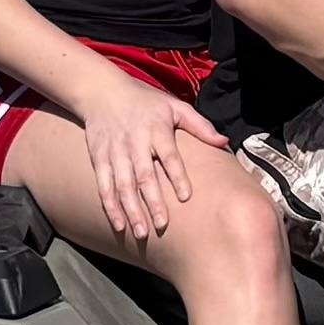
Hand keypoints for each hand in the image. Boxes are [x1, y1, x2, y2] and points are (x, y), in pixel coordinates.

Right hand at [77, 72, 229, 246]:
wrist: (102, 91)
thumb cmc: (145, 101)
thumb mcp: (174, 106)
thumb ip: (199, 125)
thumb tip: (224, 142)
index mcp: (156, 130)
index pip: (169, 156)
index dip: (177, 176)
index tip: (186, 197)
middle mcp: (135, 142)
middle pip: (144, 175)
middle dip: (153, 202)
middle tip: (162, 226)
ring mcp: (115, 152)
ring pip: (123, 185)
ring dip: (131, 210)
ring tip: (141, 233)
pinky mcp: (99, 158)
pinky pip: (104, 185)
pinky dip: (110, 206)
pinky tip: (119, 225)